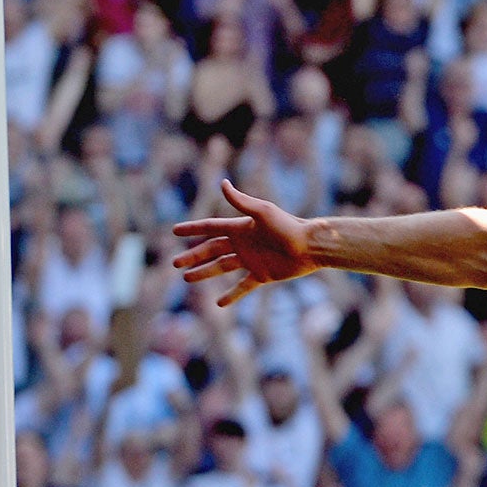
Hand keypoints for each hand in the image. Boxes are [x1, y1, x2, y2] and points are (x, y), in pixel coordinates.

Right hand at [171, 179, 314, 305]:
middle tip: (175, 263)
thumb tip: (223, 183)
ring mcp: (251, 260)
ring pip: (222, 268)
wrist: (311, 247)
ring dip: (205, 272)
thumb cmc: (289, 226)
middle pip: (212, 250)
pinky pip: (243, 286)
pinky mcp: (262, 275)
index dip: (193, 229)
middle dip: (193, 256)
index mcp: (240, 228)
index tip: (175, 231)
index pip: (210, 228)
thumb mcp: (263, 212)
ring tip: (187, 278)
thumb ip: (241, 201)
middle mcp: (243, 244)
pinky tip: (219, 303)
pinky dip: (232, 295)